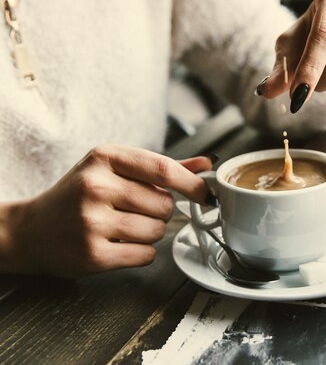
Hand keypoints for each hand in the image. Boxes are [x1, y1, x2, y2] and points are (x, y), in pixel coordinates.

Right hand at [1, 144, 212, 276]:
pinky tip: (120, 244)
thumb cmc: (79, 195)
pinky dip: (142, 252)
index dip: (191, 184)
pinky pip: (146, 254)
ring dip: (152, 232)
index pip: (162, 168)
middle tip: (137, 211)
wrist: (32, 230)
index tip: (205, 193)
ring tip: (125, 226)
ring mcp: (92, 221)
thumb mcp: (114, 169)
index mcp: (104, 158)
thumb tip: (206, 165)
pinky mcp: (92, 254)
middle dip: (161, 211)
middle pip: (163, 203)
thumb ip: (161, 168)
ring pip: (157, 230)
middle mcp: (96, 186)